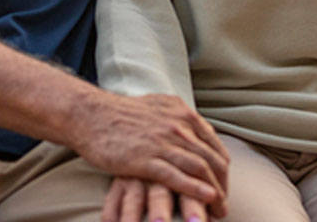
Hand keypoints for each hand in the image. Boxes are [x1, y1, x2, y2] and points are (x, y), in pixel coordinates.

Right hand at [67, 88, 227, 215]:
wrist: (92, 115)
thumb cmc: (121, 113)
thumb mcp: (158, 106)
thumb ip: (178, 118)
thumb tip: (196, 130)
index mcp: (182, 112)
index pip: (214, 143)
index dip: (222, 167)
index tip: (223, 184)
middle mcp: (178, 126)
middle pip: (212, 158)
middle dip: (223, 184)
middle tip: (224, 205)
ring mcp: (163, 142)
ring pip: (200, 169)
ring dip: (214, 193)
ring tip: (218, 212)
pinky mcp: (146, 159)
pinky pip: (178, 176)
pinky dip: (196, 190)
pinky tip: (207, 200)